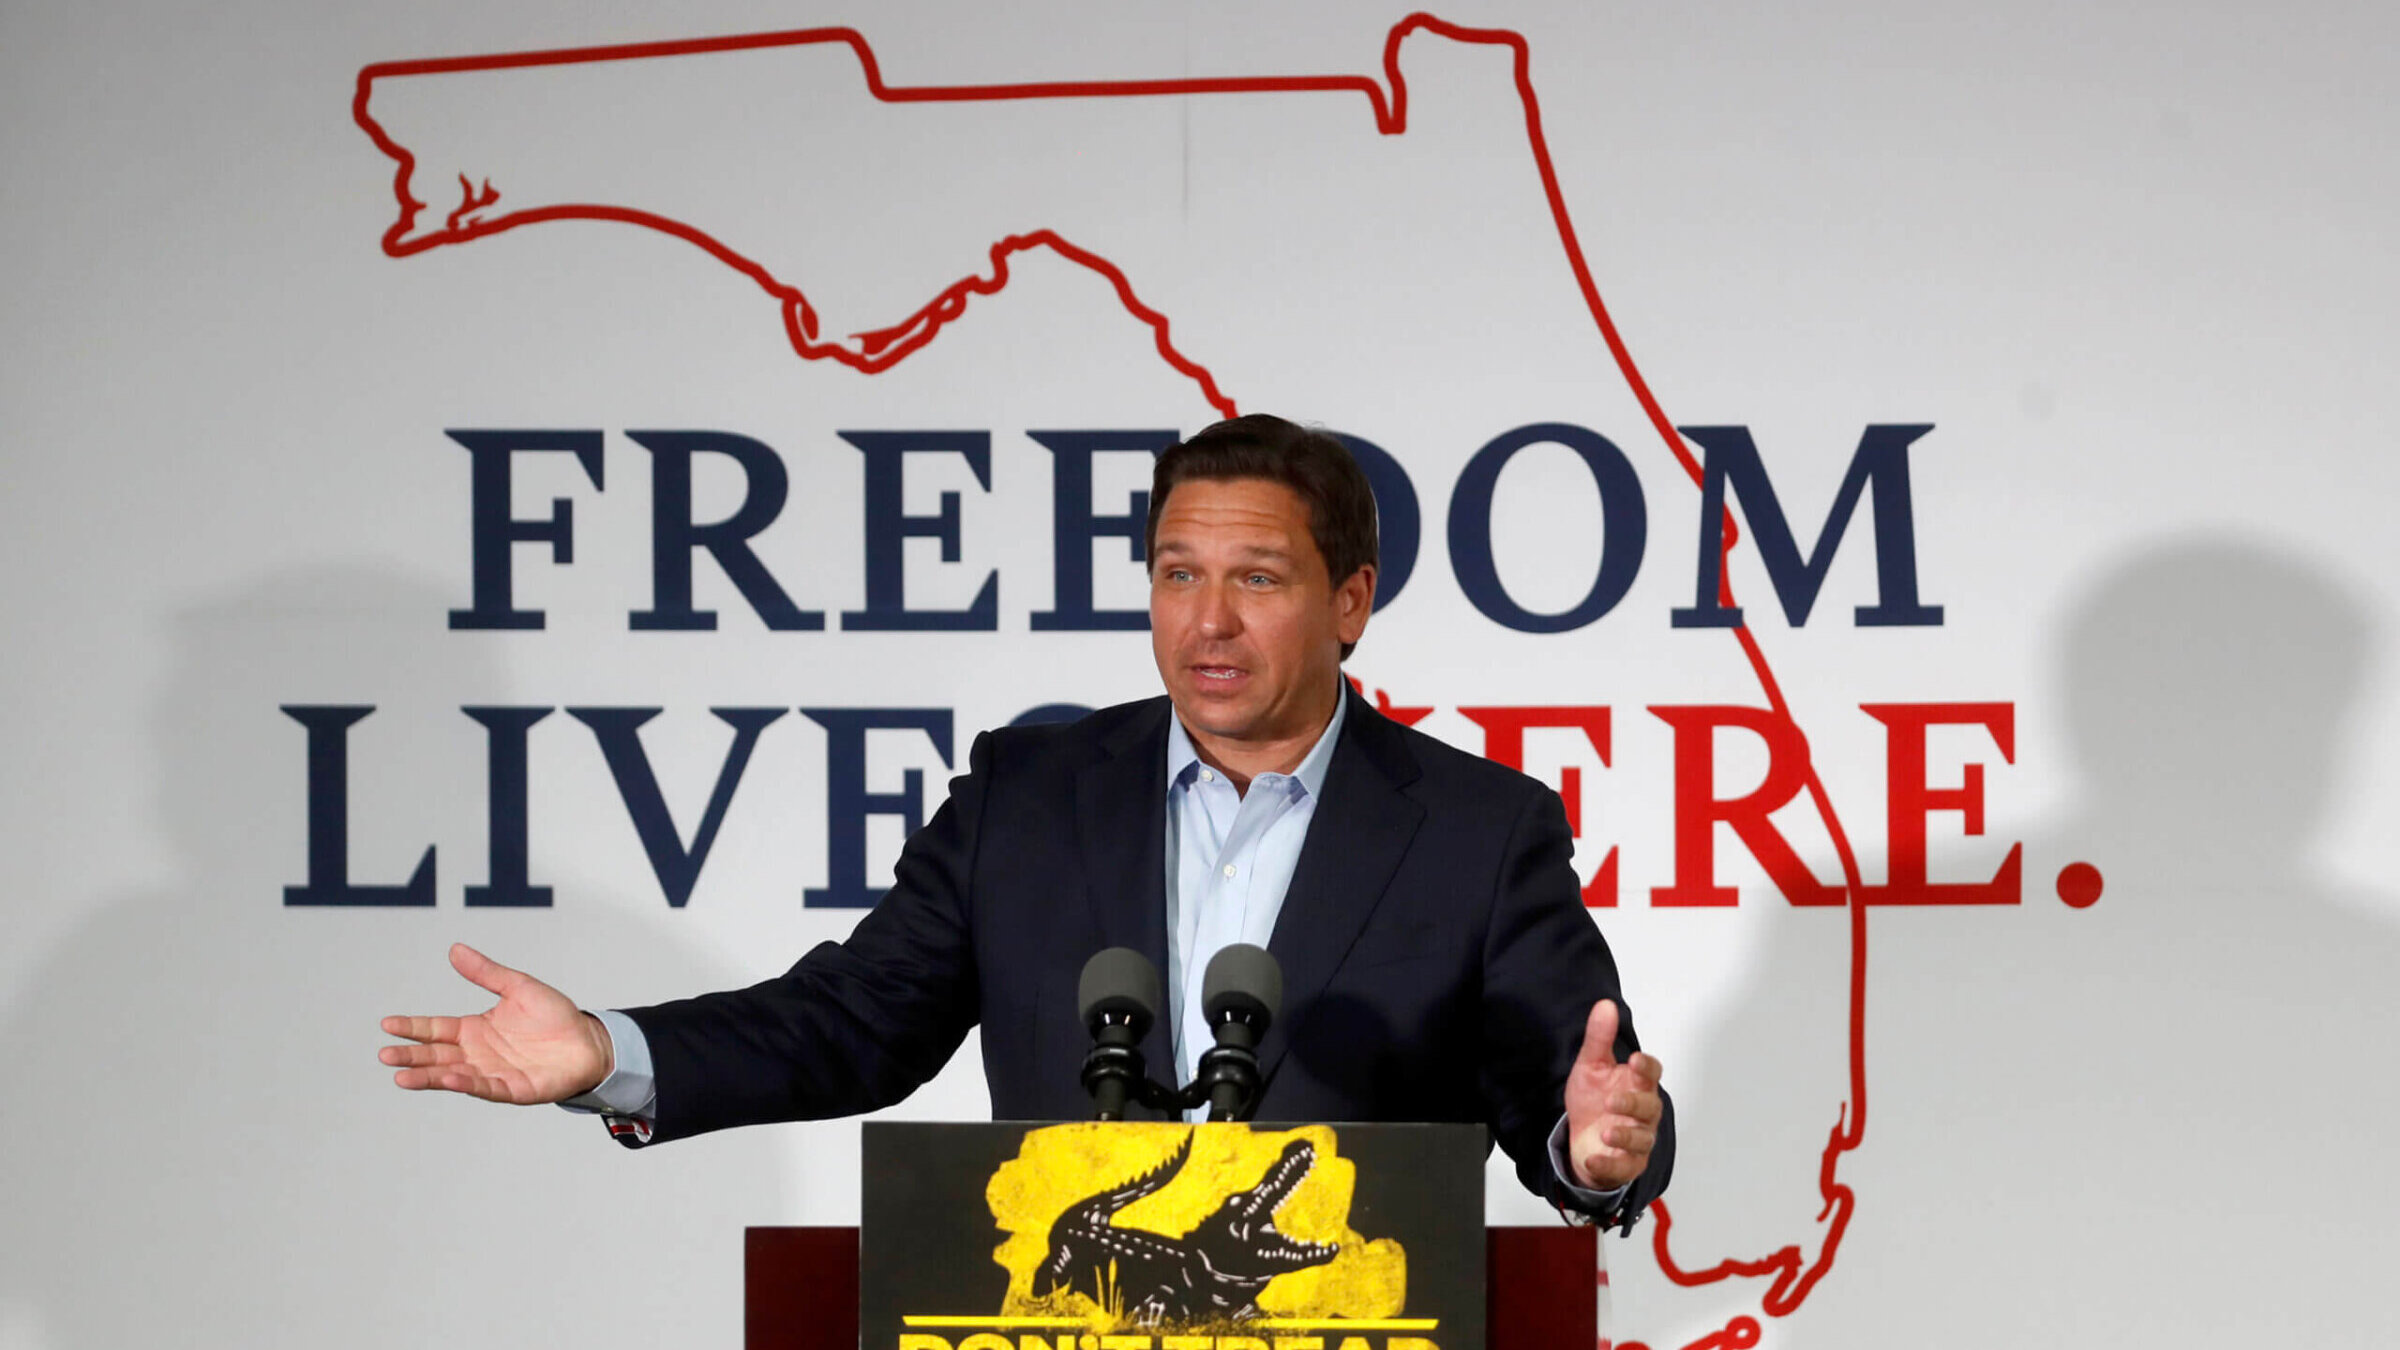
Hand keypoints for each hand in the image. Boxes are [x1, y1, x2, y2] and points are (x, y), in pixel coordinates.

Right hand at [379, 943, 612, 1104]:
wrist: (589, 1040)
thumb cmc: (555, 1016)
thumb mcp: (518, 987)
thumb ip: (486, 972)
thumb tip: (455, 949)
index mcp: (475, 1029)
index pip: (436, 1028)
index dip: (413, 1027)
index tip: (387, 1023)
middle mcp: (478, 1053)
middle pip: (436, 1054)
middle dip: (410, 1055)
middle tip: (385, 1054)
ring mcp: (492, 1073)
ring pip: (452, 1075)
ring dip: (428, 1076)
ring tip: (401, 1076)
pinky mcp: (512, 1089)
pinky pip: (484, 1087)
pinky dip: (465, 1083)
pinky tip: (448, 1078)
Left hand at [1564, 998, 1663, 1191]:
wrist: (1579, 1138)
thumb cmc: (1593, 1100)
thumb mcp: (1590, 1066)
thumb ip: (1599, 1038)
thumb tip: (1605, 1004)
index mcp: (1637, 1084)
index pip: (1652, 1073)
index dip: (1646, 1067)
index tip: (1633, 1060)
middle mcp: (1642, 1113)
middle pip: (1650, 1107)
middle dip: (1633, 1104)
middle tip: (1612, 1101)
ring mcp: (1637, 1140)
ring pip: (1642, 1140)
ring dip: (1625, 1137)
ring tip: (1606, 1133)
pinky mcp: (1627, 1164)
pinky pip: (1623, 1167)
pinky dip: (1608, 1165)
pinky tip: (1593, 1159)